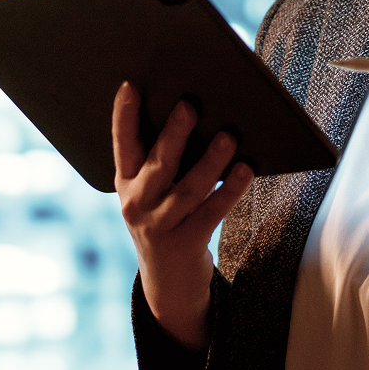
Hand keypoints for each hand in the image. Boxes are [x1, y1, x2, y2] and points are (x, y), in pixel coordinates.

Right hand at [113, 82, 253, 348]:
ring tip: (230, 136)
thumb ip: (161, 163)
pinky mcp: (186, 244)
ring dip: (211, 160)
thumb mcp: (151, 195)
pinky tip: (246, 170)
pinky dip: (230, 190)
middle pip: (158, 163)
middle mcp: (136, 204)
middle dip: (175, 133)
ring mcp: (159, 226)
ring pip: (189, 188)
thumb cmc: (165, 221)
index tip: (132, 86)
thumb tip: (195, 117)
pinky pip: (212, 212)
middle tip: (190, 105)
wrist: (168, 284)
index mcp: (125, 184)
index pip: (122, 145)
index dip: (124, 115)